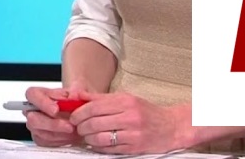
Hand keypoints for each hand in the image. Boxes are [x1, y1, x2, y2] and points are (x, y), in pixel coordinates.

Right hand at [23, 82, 88, 147]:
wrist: (77, 118)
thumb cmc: (72, 104)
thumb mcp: (76, 95)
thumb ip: (75, 94)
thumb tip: (73, 96)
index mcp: (37, 94)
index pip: (32, 95)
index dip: (43, 103)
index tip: (56, 109)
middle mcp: (32, 110)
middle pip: (33, 119)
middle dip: (53, 124)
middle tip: (69, 126)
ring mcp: (34, 125)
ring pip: (41, 133)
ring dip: (60, 133)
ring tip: (74, 131)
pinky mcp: (39, 138)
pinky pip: (46, 142)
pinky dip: (60, 140)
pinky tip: (69, 136)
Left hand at [68, 91, 185, 153]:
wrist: (171, 127)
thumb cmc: (146, 112)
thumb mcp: (125, 98)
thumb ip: (101, 98)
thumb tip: (78, 96)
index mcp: (126, 102)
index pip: (94, 106)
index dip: (79, 112)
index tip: (73, 116)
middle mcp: (129, 117)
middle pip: (95, 122)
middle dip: (81, 126)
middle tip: (77, 127)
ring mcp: (132, 134)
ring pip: (100, 137)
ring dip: (88, 138)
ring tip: (85, 136)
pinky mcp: (134, 148)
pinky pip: (110, 149)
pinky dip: (98, 147)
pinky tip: (95, 144)